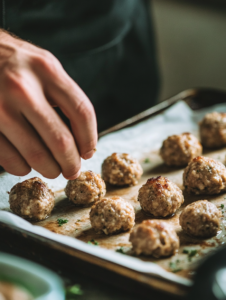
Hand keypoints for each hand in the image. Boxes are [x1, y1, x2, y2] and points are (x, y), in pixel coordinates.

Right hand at [0, 30, 96, 178]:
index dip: (90, 139)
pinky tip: (27, 164)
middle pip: (61, 140)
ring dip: (50, 170)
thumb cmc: (13, 64)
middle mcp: (22, 88)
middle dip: (71, 163)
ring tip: (53, 170)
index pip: (81, 112)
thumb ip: (62, 95)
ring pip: (36, 155)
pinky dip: (22, 168)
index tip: (88, 152)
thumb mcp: (42, 66)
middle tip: (72, 171)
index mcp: (46, 69)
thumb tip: (80, 140)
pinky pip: (10, 159)